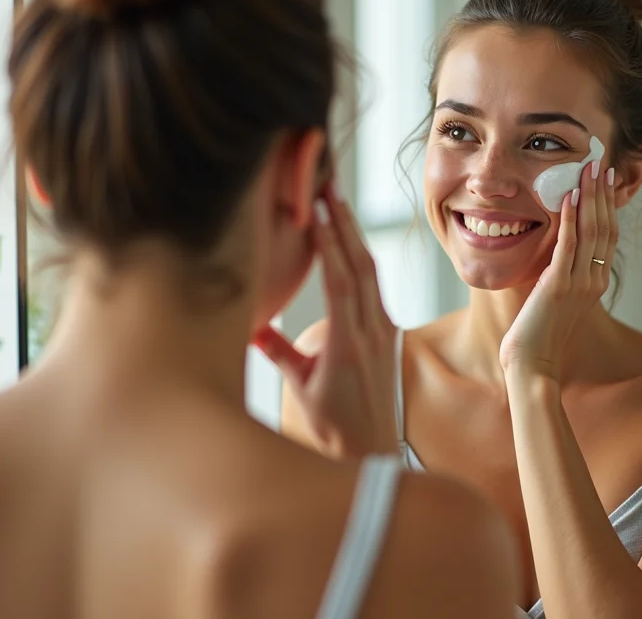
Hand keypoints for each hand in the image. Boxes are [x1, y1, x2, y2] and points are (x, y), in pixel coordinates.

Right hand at [254, 189, 397, 458]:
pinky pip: (374, 288)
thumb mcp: (301, 387)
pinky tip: (349, 242)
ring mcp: (386, 332)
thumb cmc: (331, 427)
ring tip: (339, 203)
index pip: (339, 282)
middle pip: (360, 266)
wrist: (372, 452)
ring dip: (355, 236)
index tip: (315, 210)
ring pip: (371, 273)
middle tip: (329, 187)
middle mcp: (373, 333)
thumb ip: (278, 352)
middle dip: (345, 224)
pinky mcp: (391, 335)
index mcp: (348, 345)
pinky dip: (360, 260)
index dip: (328, 243)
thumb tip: (250, 323)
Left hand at [500, 160, 617, 380]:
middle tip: (600, 163)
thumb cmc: (538, 334)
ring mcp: (580, 283)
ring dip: (590, 196)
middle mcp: (595, 280)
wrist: (533, 364)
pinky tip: (569, 196)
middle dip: (603, 192)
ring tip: (588, 169)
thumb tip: (558, 247)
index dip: (608, 205)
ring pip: (592, 230)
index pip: (608, 235)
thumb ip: (562, 272)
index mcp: (597, 282)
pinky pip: (569, 245)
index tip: (605, 179)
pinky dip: (571, 218)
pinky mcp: (559, 286)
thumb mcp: (556, 297)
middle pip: (606, 227)